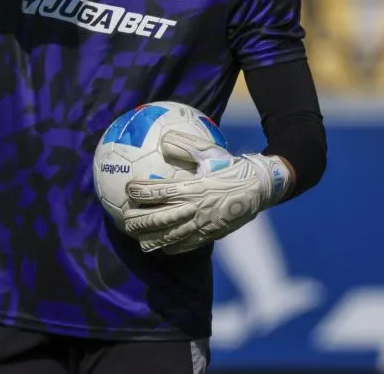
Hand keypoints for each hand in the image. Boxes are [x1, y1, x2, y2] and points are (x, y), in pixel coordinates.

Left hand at [123, 130, 291, 254]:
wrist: (259, 189)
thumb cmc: (232, 167)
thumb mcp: (210, 152)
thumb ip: (186, 146)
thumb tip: (164, 138)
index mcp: (192, 187)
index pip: (157, 191)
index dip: (139, 191)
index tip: (127, 188)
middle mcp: (193, 209)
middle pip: (157, 219)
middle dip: (136, 220)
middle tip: (124, 217)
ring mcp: (200, 226)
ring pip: (167, 237)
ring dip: (149, 238)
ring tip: (136, 236)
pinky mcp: (209, 236)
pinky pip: (184, 246)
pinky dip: (169, 246)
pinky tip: (160, 244)